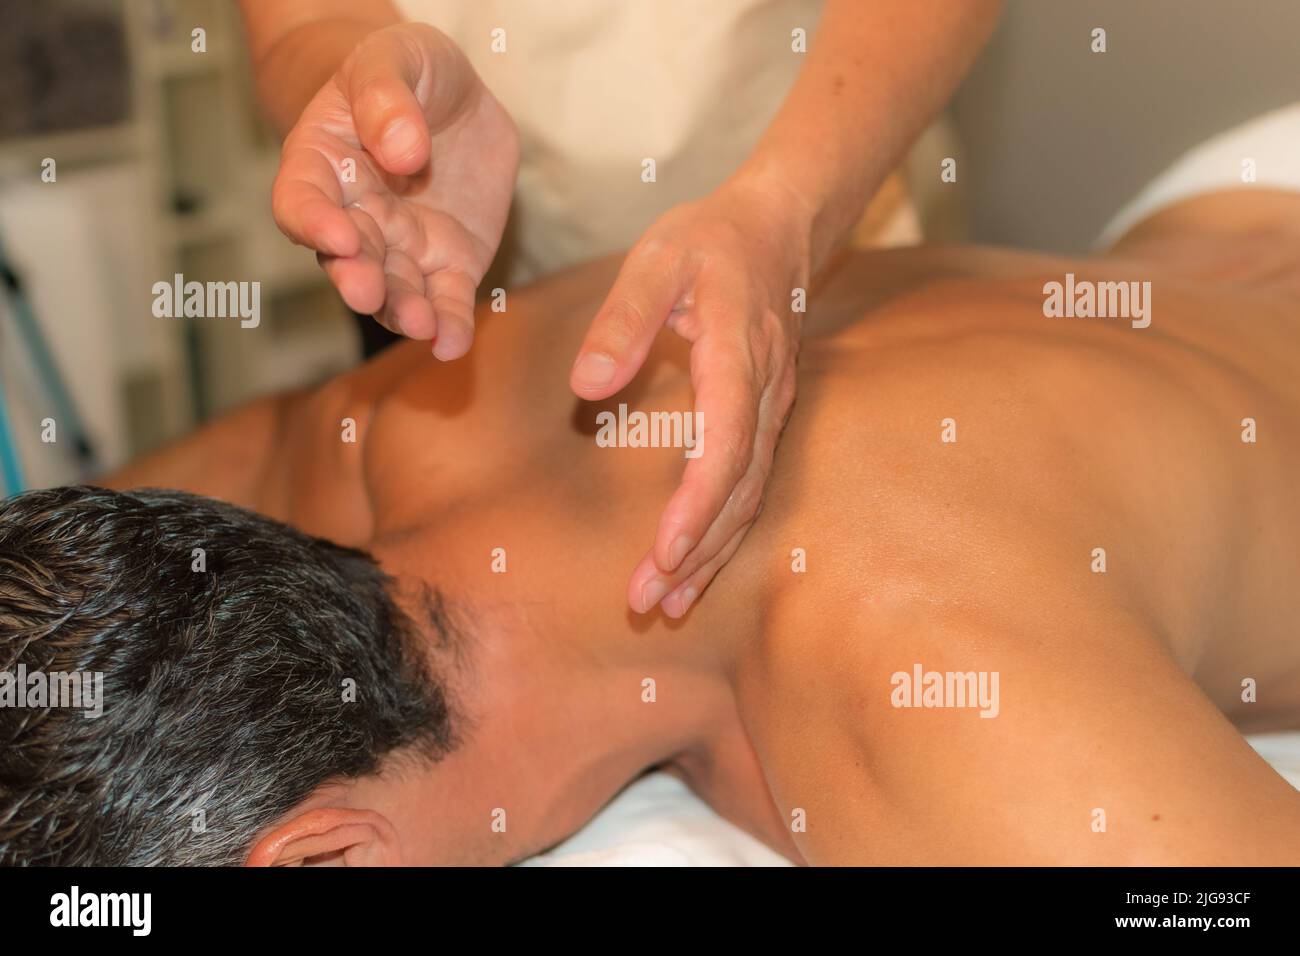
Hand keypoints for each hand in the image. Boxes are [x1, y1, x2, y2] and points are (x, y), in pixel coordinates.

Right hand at [271, 23, 517, 358]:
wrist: (453, 97)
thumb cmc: (408, 71)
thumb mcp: (396, 56)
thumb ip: (386, 96)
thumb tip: (401, 151)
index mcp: (322, 163)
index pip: (302, 200)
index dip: (312, 222)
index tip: (335, 235)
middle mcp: (355, 217)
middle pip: (347, 258)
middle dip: (357, 277)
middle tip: (367, 292)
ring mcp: (401, 247)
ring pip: (395, 290)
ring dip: (403, 311)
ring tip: (420, 325)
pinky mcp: (448, 265)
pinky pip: (446, 301)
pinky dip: (449, 326)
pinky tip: (452, 344)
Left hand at [570, 176, 811, 616]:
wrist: (782, 225)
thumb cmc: (710, 238)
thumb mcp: (656, 258)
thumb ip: (621, 317)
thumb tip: (587, 384)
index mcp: (739, 349)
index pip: (726, 438)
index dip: (698, 501)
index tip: (663, 549)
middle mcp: (766, 389)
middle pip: (738, 485)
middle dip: (695, 549)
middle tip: (646, 599)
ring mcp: (773, 406)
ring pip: (749, 496)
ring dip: (710, 553)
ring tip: (667, 602)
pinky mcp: (766, 416)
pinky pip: (750, 485)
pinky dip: (723, 530)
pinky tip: (693, 563)